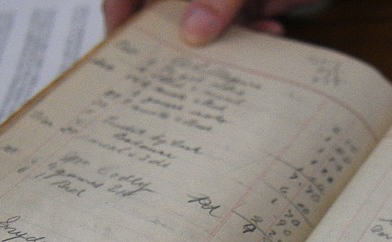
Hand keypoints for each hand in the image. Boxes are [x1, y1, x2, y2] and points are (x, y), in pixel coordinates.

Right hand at [103, 0, 314, 44]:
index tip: (121, 52)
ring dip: (222, 46)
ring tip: (233, 62)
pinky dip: (255, 38)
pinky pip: (243, 27)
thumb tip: (194, 33)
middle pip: (167, 13)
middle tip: (180, 78)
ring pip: (208, 26)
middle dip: (176, 43)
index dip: (119, 15)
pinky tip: (272, 37)